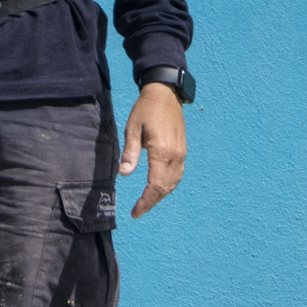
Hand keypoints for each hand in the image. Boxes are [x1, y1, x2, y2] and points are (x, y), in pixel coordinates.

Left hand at [119, 82, 186, 217]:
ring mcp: (181, 154)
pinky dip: (168, 185)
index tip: (135, 212)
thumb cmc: (145, 110)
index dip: (146, 201)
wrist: (166, 95)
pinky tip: (158, 188)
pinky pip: (177, 174)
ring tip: (145, 203)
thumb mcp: (132, 128)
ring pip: (173, 183)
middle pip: (166, 187)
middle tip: (137, 211)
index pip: (155, 184)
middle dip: (152, 202)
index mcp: (162, 151)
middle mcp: (175, 155)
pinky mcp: (182, 151)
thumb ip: (129, 152)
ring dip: (160, 195)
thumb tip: (124, 174)